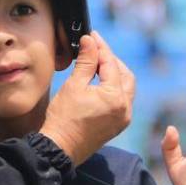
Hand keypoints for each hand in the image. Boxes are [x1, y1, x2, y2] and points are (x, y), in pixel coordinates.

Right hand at [40, 32, 134, 165]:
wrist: (60, 148)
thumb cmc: (64, 118)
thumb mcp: (74, 85)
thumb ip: (86, 61)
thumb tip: (90, 41)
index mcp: (115, 97)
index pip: (111, 64)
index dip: (101, 47)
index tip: (92, 36)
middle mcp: (125, 108)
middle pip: (125, 75)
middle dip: (112, 61)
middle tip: (96, 50)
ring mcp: (123, 118)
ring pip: (125, 88)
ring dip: (114, 74)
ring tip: (97, 66)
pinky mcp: (117, 125)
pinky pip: (121, 101)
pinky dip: (113, 89)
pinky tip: (99, 84)